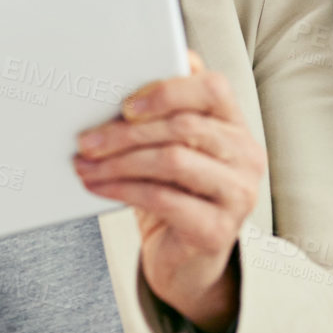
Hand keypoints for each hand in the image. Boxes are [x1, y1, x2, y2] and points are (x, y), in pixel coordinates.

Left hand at [73, 51, 264, 332]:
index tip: (125, 105)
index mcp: (236, 126)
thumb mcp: (172, 149)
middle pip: (185, 127)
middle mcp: (247, 157)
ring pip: (173, 161)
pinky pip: (164, 199)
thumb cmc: (175, 193)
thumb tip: (126, 73)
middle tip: (86, 140)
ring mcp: (238, 194)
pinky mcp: (218, 229)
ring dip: (119, 162)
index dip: (168, 91)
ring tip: (85, 165)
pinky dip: (123, 189)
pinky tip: (98, 187)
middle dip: (126, 132)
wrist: (185, 259)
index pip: (213, 89)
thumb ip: (164, 112)